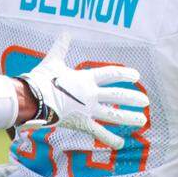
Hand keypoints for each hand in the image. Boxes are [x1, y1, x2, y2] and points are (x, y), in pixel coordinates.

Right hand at [19, 33, 148, 149]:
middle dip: (133, 98)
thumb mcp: (53, 61)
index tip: (136, 76)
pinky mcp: (81, 124)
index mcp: (86, 78)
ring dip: (129, 118)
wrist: (32, 98)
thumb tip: (64, 32)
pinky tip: (121, 144)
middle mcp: (91, 94)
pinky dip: (110, 139)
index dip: (126, 74)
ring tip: (141, 120)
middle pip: (118, 96)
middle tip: (145, 101)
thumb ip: (61, 47)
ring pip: (113, 115)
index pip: (112, 74)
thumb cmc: (41, 79)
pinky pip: (99, 132)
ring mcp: (88, 110)